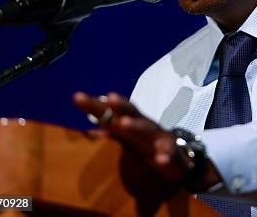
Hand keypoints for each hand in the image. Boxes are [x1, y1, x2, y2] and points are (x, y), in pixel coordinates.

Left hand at [72, 92, 221, 190]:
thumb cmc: (148, 145)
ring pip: (147, 129)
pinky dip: (165, 155)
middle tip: (110, 98)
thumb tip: (88, 130)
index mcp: (131, 122)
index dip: (95, 104)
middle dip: (121, 105)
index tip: (77, 97)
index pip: (111, 111)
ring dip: (136, 125)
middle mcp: (144, 125)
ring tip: (124, 124)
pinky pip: (168, 153)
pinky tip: (160, 160)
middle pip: (132, 112)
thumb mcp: (129, 139)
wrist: (178, 158)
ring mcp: (158, 137)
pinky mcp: (170, 152)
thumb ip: (111, 132)